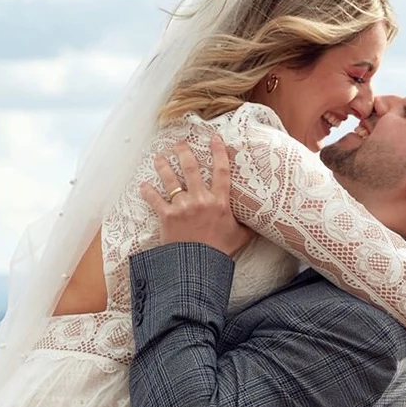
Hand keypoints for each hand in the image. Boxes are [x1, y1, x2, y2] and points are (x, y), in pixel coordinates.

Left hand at [138, 137, 254, 256]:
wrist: (198, 268)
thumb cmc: (219, 253)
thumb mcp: (240, 238)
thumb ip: (248, 227)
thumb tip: (262, 223)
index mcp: (220, 202)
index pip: (221, 171)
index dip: (218, 152)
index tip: (215, 138)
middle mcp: (201, 199)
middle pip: (192, 168)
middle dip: (184, 152)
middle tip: (179, 143)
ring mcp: (183, 206)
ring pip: (171, 179)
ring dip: (163, 166)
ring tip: (158, 157)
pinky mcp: (167, 217)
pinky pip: (155, 200)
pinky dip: (148, 192)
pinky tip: (143, 186)